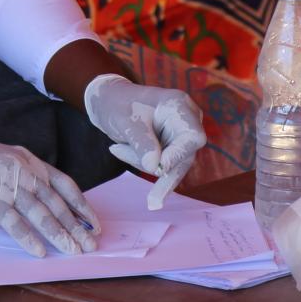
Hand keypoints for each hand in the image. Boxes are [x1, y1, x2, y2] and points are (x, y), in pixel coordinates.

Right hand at [0, 118, 98, 256]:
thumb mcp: (4, 159)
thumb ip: (24, 176)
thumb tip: (43, 204)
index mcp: (29, 159)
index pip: (65, 184)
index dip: (82, 205)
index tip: (95, 223)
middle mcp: (23, 169)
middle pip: (56, 202)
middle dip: (76, 226)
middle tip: (91, 245)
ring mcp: (6, 183)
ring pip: (40, 213)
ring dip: (60, 234)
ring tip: (73, 251)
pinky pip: (13, 221)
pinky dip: (28, 237)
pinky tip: (40, 251)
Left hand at [82, 74, 207, 208]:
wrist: (108, 100)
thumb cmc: (117, 105)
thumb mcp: (126, 124)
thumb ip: (142, 144)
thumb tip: (156, 168)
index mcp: (178, 106)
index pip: (192, 138)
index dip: (178, 156)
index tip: (157, 168)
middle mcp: (185, 119)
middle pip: (185, 154)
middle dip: (159, 169)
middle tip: (151, 201)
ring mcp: (180, 132)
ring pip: (173, 163)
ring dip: (146, 164)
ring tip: (118, 148)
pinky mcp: (172, 144)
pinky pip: (163, 164)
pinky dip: (143, 162)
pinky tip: (120, 149)